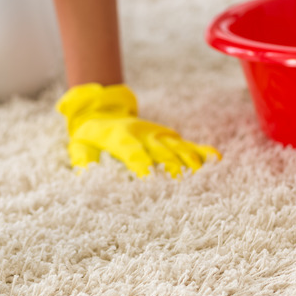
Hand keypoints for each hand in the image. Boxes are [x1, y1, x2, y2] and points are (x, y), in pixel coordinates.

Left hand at [57, 83, 219, 177]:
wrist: (103, 109)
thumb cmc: (90, 134)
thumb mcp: (79, 145)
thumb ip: (81, 160)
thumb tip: (84, 176)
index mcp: (120, 137)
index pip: (133, 153)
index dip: (142, 166)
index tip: (150, 181)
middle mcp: (143, 134)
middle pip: (161, 151)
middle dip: (171, 168)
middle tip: (183, 186)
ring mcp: (157, 134)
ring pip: (177, 147)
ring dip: (189, 161)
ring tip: (202, 177)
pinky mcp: (167, 136)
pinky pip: (186, 143)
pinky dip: (201, 151)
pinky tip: (216, 160)